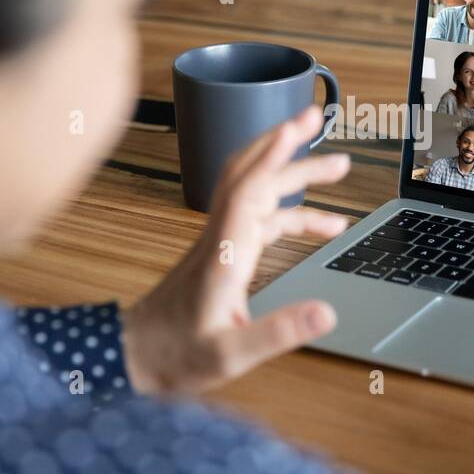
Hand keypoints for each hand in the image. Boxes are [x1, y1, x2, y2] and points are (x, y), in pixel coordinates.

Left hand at [121, 106, 351, 394]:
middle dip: (283, 141)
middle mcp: (221, 238)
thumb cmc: (175, 356)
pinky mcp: (225, 253)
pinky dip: (295, 213)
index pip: (248, 190)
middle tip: (317, 118)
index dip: (272, 156)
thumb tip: (326, 313)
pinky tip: (325, 226)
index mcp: (223, 255)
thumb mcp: (230, 354)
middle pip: (251, 173)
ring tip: (338, 167)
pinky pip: (263, 218)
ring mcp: (222, 242)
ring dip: (294, 173)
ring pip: (259, 190)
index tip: (296, 129)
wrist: (135, 356)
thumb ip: (278, 333)